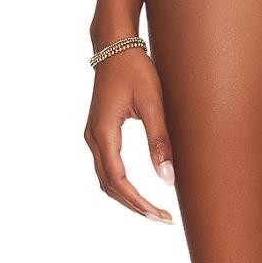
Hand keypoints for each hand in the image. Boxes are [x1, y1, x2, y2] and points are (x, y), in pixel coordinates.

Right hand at [84, 47, 175, 223]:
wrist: (116, 44)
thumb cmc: (135, 68)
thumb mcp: (153, 101)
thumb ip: (159, 139)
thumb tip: (168, 178)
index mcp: (104, 132)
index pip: (119, 181)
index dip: (139, 202)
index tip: (161, 214)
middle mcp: (93, 137)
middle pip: (109, 185)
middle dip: (135, 205)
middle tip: (162, 218)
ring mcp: (93, 134)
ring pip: (106, 178)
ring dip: (127, 196)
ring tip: (153, 208)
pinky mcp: (99, 130)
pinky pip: (107, 166)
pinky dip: (121, 182)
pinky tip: (139, 188)